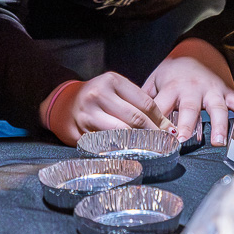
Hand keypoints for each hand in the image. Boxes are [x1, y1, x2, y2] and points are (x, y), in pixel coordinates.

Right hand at [45, 72, 169, 145]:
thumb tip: (164, 124)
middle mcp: (98, 94)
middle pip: (136, 118)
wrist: (64, 103)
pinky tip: (131, 153)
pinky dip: (122, 149)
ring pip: (122, 133)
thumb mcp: (115, 89)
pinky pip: (107, 144)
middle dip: (154, 133)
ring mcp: (88, 114)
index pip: (145, 102)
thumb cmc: (97, 96)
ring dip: (140, 143)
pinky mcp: (80, 132)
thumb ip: (136, 101)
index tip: (169, 130)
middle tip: (165, 143)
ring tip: (152, 149)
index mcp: (111, 80)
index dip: (160, 119)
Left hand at [145, 39, 233, 145]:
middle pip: (188, 108)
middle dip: (185, 125)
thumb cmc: (173, 72)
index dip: (155, 123)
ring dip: (217, 124)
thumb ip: (145, 100)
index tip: (153, 140)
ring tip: (217, 141)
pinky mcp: (226, 91)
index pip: (161, 107)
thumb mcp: (155, 81)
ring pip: (216, 107)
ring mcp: (211, 90)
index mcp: (171, 87)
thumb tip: (130, 122)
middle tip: (181, 142)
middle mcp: (192, 89)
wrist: (198, 51)